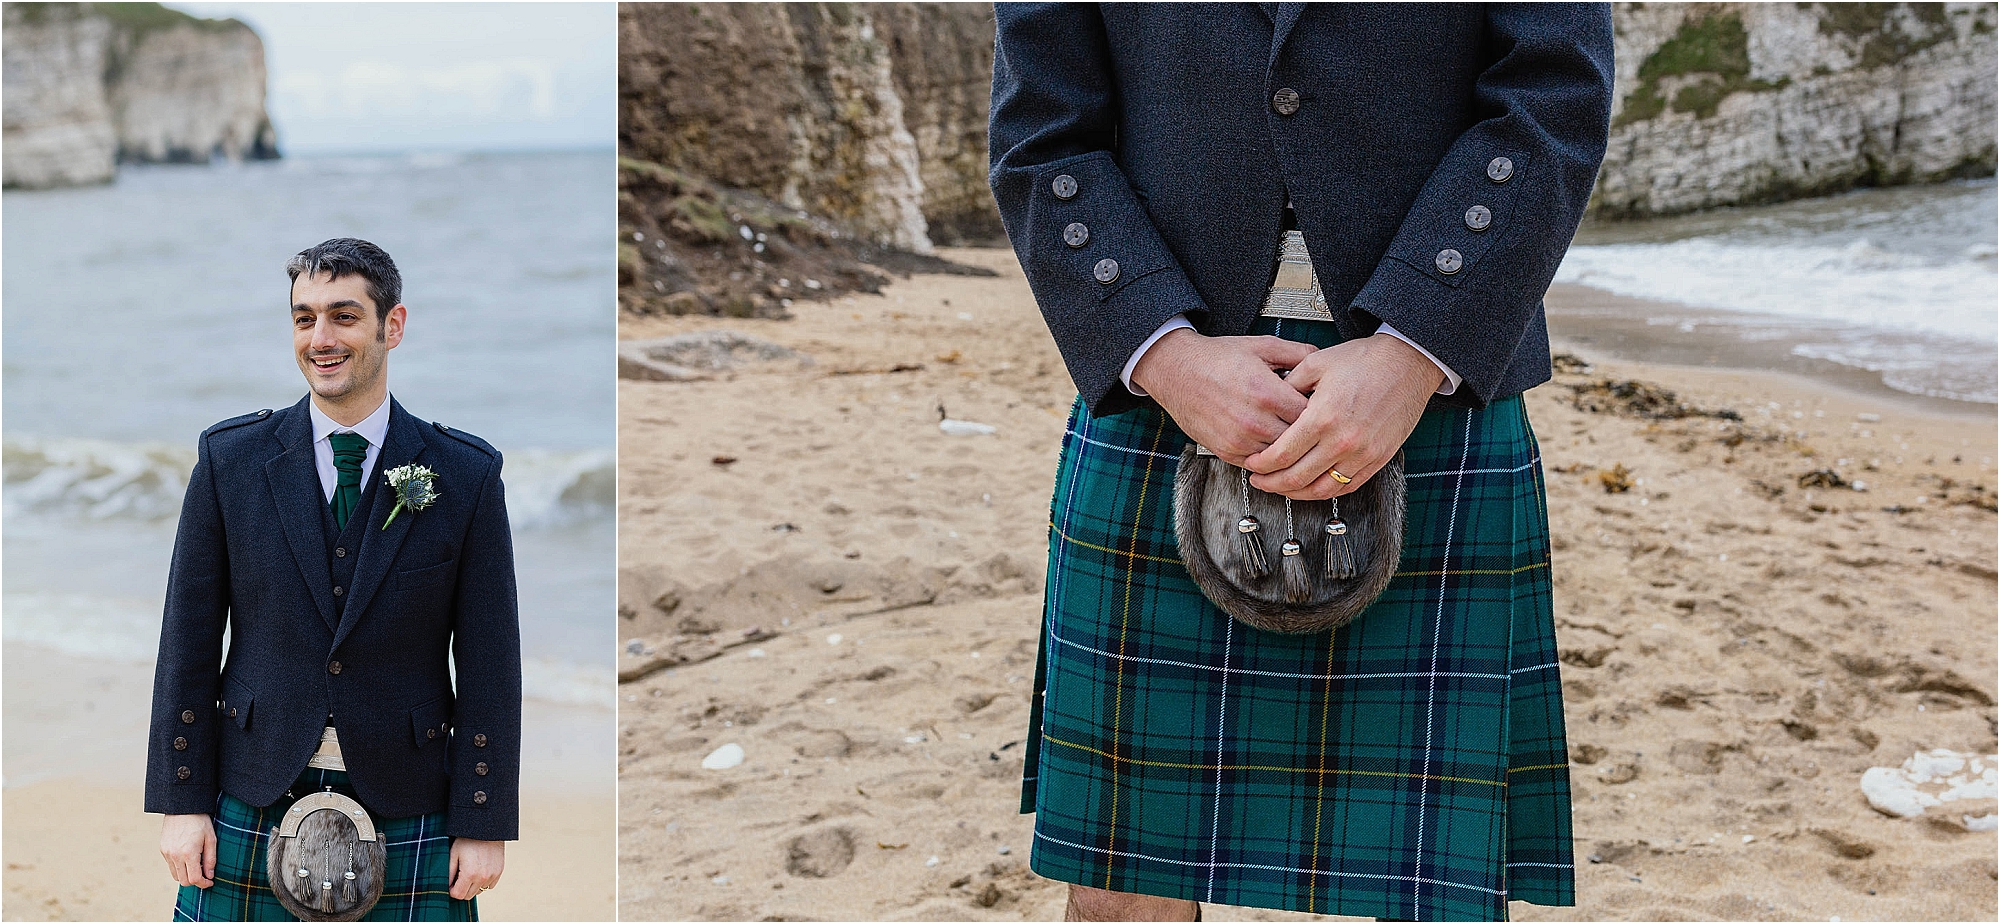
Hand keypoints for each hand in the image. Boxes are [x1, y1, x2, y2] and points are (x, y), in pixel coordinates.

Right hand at [161, 813, 215, 887]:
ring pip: (176, 875)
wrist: (182, 807)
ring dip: (186, 875)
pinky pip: (170, 865)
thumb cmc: (200, 821)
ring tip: (197, 865)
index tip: (210, 882)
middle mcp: (175, 855)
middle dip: (195, 881)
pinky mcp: (163, 850)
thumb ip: (210, 859)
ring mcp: (167, 853)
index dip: (203, 884)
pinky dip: (179, 867)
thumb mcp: (211, 839)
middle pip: (183, 881)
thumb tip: (209, 876)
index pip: (194, 879)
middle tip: (204, 875)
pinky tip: (188, 858)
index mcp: (188, 853)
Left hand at [448, 838, 504, 899]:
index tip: (451, 881)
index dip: (451, 890)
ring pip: (479, 891)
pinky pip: (489, 885)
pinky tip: (479, 870)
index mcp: (469, 874)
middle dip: (461, 889)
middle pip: (468, 895)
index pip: (458, 895)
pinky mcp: (499, 871)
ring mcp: (492, 875)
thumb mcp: (453, 854)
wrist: (486, 828)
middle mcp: (482, 877)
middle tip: (459, 876)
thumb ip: (448, 873)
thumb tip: (446, 887)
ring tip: (470, 871)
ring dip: (473, 886)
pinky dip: (483, 882)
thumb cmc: (467, 840)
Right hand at [1130, 328, 1317, 465]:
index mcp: (1267, 393)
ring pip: (1281, 455)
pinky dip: (1267, 455)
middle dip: (1307, 431)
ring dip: (1287, 445)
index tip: (1321, 408)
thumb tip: (1322, 360)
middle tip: (1310, 423)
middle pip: (1299, 439)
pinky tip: (1269, 440)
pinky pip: (1259, 463)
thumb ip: (1297, 353)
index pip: (1312, 416)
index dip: (1320, 411)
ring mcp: (1240, 440)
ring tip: (1289, 431)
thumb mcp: (1261, 346)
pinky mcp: (1227, 452)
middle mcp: (1254, 420)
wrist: (1177, 372)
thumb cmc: (1215, 358)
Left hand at [1243, 333, 1443, 499]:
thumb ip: (1288, 386)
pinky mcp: (1378, 459)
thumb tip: (1270, 403)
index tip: (1252, 464)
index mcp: (1322, 417)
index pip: (1282, 455)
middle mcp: (1342, 441)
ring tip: (1281, 487)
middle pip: (1297, 477)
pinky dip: (1325, 491)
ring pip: (1321, 489)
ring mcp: (1362, 454)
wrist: (1408, 362)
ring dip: (1296, 493)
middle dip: (1271, 483)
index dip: (1262, 464)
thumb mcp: (1316, 363)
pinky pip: (1347, 487)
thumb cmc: (1366, 360)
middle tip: (1259, 480)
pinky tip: (1312, 487)